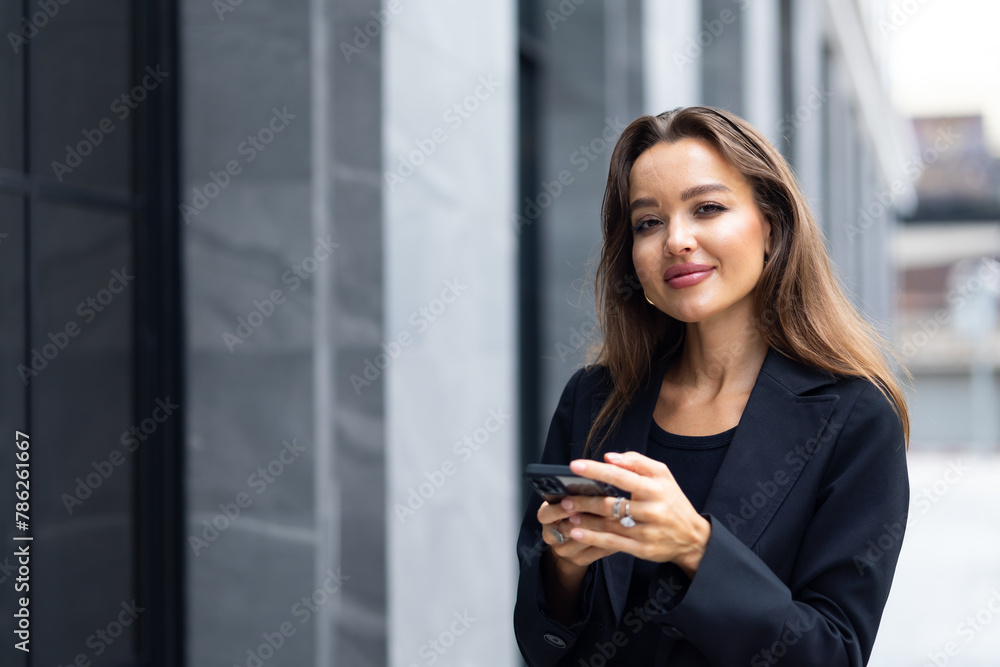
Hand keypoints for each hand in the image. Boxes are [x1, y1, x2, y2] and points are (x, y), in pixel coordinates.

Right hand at [536, 498, 616, 624]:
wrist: (568, 545)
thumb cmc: (570, 514)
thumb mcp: (565, 502)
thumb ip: (575, 494)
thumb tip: (592, 481)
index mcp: (546, 518)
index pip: (546, 514)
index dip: (560, 509)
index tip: (572, 503)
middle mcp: (552, 536)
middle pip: (567, 528)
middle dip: (586, 518)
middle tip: (604, 509)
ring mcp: (565, 551)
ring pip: (584, 540)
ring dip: (602, 528)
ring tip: (617, 517)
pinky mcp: (579, 560)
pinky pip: (597, 551)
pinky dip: (611, 539)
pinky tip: (623, 531)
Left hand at [561, 451, 710, 577]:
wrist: (693, 537)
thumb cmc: (672, 501)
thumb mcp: (662, 475)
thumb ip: (636, 462)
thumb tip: (609, 457)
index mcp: (655, 488)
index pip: (621, 476)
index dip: (596, 470)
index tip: (574, 466)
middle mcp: (652, 510)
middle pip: (611, 504)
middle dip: (585, 501)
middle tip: (566, 497)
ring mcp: (647, 532)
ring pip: (609, 525)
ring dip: (585, 520)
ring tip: (566, 513)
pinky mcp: (642, 550)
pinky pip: (613, 544)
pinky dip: (592, 538)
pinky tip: (576, 532)